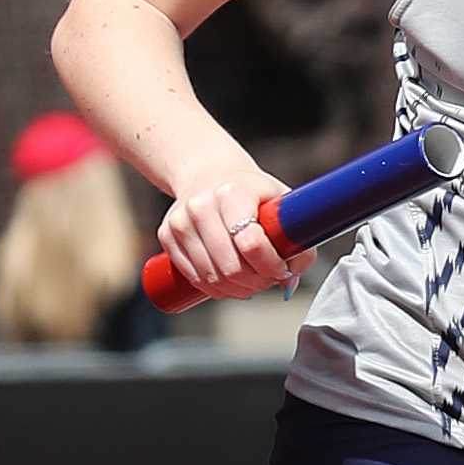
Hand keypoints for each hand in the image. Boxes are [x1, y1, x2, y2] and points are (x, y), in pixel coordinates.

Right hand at [155, 172, 311, 301]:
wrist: (209, 174)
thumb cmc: (252, 193)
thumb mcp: (281, 205)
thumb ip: (297, 243)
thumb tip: (288, 283)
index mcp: (232, 192)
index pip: (251, 243)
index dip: (271, 266)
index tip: (281, 269)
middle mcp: (201, 205)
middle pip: (231, 267)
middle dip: (256, 283)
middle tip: (267, 279)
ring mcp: (180, 221)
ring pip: (212, 278)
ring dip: (237, 290)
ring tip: (252, 281)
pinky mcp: (166, 235)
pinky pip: (194, 277)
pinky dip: (215, 288)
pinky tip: (230, 282)